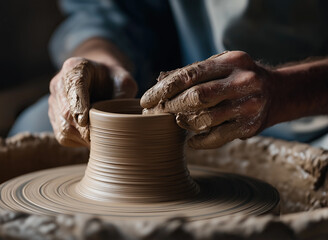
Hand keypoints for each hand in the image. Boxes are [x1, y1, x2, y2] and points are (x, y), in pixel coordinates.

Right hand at [49, 57, 136, 146]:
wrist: (101, 81)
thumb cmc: (113, 80)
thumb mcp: (124, 82)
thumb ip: (123, 95)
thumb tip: (120, 118)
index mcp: (75, 67)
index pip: (73, 86)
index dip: (78, 104)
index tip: (84, 120)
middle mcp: (59, 83)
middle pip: (66, 111)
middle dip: (83, 127)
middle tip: (100, 137)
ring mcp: (54, 101)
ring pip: (63, 126)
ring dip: (81, 136)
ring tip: (99, 139)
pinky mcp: (54, 117)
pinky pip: (62, 135)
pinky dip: (78, 140)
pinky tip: (91, 137)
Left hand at [141, 51, 276, 148]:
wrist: (279, 93)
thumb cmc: (239, 78)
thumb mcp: (221, 66)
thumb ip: (194, 72)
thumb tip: (160, 80)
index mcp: (231, 62)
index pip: (190, 74)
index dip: (164, 88)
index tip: (146, 100)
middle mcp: (242, 82)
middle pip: (196, 97)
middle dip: (171, 106)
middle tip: (156, 113)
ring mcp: (248, 105)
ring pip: (204, 119)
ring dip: (184, 123)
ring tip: (177, 122)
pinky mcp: (250, 127)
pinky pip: (216, 138)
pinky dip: (199, 141)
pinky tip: (191, 140)